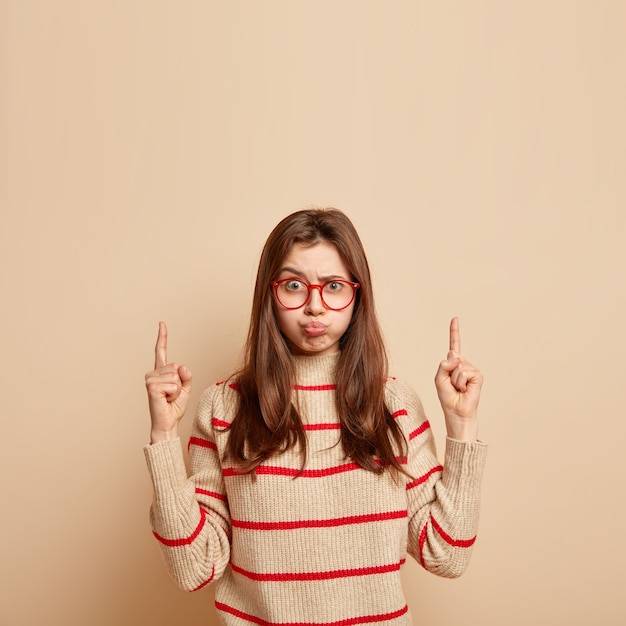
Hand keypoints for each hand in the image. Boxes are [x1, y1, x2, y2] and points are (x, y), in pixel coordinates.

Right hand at [144, 322, 192, 442]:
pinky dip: (174, 394)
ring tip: (168, 398)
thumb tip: (181, 366)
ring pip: (175, 376)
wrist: (168, 423)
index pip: (161, 351)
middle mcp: (153, 373)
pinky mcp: (151, 387)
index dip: (162, 337)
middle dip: (180, 382)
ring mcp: (150, 379)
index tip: (162, 323)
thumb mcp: (186, 388)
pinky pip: (173, 384)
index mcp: (161, 372)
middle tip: (172, 395)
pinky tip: (165, 400)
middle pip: (176, 366)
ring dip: (177, 389)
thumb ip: (186, 375)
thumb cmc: (174, 407)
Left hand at [434, 317, 482, 440]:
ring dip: (454, 379)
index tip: (455, 318)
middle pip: (451, 357)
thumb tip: (456, 355)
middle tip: (452, 385)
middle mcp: (463, 364)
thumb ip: (443, 365)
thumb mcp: (439, 379)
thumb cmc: (448, 397)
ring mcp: (471, 369)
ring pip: (457, 366)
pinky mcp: (478, 375)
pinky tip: (465, 389)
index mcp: (453, 364)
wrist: (457, 412)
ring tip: (458, 389)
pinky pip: (463, 372)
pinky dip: (460, 382)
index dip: (455, 332)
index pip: (454, 345)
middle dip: (447, 372)